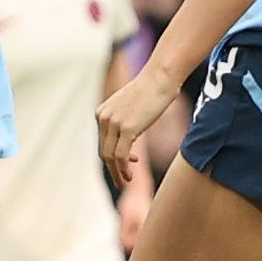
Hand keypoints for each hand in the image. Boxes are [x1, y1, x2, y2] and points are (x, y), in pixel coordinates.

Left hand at [100, 64, 180, 185]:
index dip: (112, 156)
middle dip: (112, 169)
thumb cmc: (151, 90)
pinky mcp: (126, 128)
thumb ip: (125, 119)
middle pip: (103, 151)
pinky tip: (131, 175)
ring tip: (126, 182)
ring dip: (117, 172)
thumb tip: (129, 133)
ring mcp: (113, 123)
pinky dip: (124, 168)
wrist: (160, 78)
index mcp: (102, 113)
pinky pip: (121, 155)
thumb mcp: (131, 106)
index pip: (103, 142)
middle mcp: (103, 118)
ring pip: (109, 156)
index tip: (129, 162)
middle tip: (122, 181)